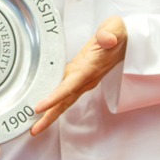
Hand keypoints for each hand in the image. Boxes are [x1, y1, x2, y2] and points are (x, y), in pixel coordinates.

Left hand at [30, 16, 126, 135]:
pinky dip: (53, 100)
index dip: (54, 98)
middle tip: (33, 130)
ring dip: (50, 112)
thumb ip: (110, 33)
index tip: (39, 108)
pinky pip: (63, 90)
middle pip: (65, 101)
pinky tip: (43, 105)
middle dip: (49, 116)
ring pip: (64, 99)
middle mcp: (86, 78)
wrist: (126, 40)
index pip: (70, 86)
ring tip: (34, 124)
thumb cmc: (118, 34)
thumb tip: (106, 39)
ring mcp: (82, 78)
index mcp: (90, 68)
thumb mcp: (116, 29)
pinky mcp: (79, 75)